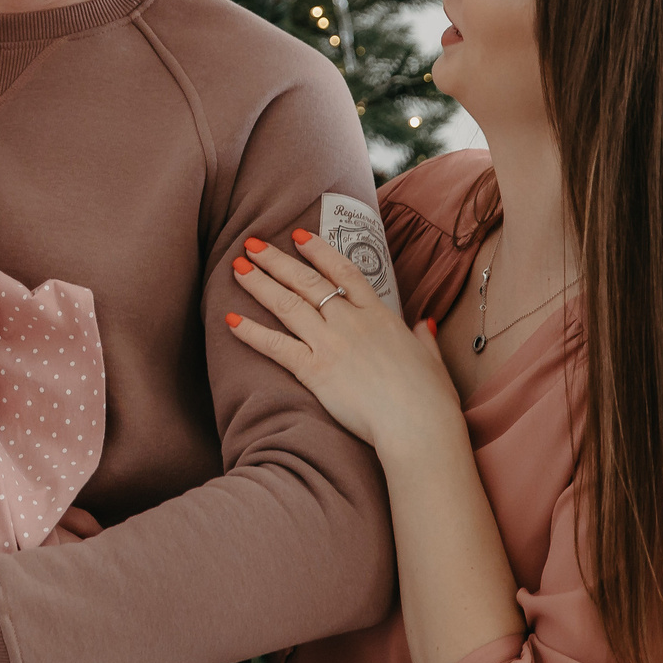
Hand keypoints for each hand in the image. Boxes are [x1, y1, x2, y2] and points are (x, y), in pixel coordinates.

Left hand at [226, 231, 459, 458]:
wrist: (417, 425)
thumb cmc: (430, 398)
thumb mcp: (432, 359)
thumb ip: (424, 338)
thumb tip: (424, 324)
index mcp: (380, 315)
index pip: (344, 271)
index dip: (319, 251)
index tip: (299, 236)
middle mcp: (351, 322)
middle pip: (308, 281)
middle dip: (277, 260)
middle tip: (253, 243)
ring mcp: (331, 343)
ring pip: (287, 304)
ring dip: (259, 283)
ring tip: (238, 267)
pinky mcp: (315, 370)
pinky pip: (276, 346)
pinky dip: (251, 331)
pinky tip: (229, 319)